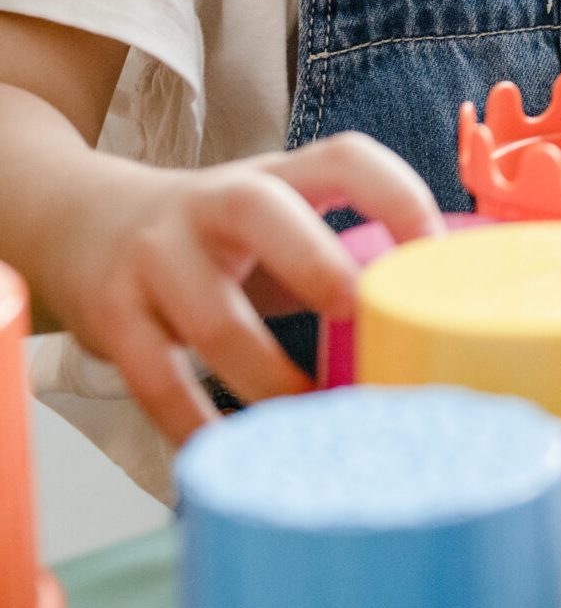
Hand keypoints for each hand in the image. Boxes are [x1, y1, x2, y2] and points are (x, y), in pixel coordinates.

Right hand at [35, 133, 441, 444]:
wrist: (80, 223)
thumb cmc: (215, 236)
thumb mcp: (278, 221)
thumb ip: (340, 254)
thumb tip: (433, 316)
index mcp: (275, 176)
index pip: (343, 157)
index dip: (395, 192)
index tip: (432, 251)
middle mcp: (213, 204)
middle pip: (263, 211)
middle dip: (318, 264)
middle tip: (363, 316)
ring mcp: (156, 256)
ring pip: (211, 317)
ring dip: (266, 374)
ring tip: (312, 416)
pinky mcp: (112, 314)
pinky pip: (154, 378)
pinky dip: (194, 421)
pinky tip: (230, 449)